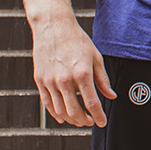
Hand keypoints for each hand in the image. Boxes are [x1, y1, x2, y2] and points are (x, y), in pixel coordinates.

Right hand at [32, 12, 114, 127]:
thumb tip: (110, 95)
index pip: (91, 103)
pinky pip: (47, 103)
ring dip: (71, 119)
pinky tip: (63, 116)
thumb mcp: (95, 57)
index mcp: (82, 73)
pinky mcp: (40, 80)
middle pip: (74, 111)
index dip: (98, 116)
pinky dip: (55, 113)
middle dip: (84, 120)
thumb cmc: (77, 40)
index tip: (102, 122)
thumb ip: (102, 79)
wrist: (53, 27)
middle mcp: (64, 80)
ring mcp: (50, 81)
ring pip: (60, 110)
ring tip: (79, 119)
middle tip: (91, 121)